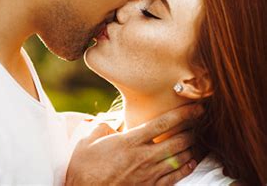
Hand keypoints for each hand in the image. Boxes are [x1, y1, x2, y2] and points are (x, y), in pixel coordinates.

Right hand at [65, 104, 202, 185]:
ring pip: (180, 159)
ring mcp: (148, 174)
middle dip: (193, 130)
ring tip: (200, 140)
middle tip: (202, 122)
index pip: (162, 124)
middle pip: (177, 141)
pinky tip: (191, 162)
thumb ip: (102, 125)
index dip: (182, 114)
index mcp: (129, 141)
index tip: (196, 108)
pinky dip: (186, 168)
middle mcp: (143, 157)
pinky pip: (175, 178)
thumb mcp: (87, 140)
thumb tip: (111, 121)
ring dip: (192, 149)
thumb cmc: (83, 167)